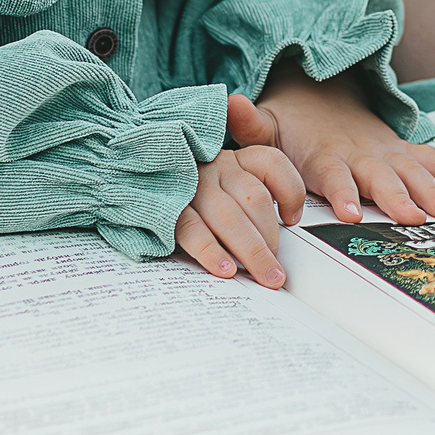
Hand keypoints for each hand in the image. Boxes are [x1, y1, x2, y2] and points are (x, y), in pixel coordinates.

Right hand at [176, 145, 302, 288]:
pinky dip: (211, 252)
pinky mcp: (168, 207)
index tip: (292, 219)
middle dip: (270, 239)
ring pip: (230, 217)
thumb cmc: (192, 195)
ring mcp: (192, 185)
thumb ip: (250, 202)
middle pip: (254, 199)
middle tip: (277, 272)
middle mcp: (216, 166)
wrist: (142, 181)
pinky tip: (225, 269)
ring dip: (251, 251)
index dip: (290, 191)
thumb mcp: (224, 186)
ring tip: (262, 275)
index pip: (272, 163)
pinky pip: (193, 230)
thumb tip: (282, 233)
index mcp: (235, 158)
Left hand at [233, 73, 434, 224]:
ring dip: (432, 189)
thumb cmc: (290, 127)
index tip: (348, 212)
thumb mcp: (266, 125)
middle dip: (396, 197)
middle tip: (413, 218)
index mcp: (327, 156)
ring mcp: (386, 153)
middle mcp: (361, 155)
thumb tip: (228, 102)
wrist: (320, 98)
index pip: (334, 175)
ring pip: (412, 171)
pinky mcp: (404, 153)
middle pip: (380, 178)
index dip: (342, 192)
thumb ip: (250, 123)